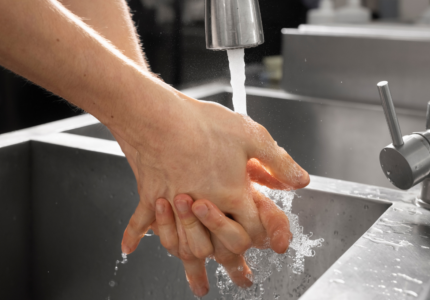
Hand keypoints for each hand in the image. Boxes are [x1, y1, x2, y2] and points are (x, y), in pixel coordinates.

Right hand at [113, 88, 308, 294]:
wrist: (158, 116)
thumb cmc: (202, 124)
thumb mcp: (251, 136)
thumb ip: (278, 162)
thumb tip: (301, 181)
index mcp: (231, 193)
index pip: (251, 229)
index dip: (262, 238)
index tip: (266, 243)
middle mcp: (203, 206)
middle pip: (219, 249)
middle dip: (234, 266)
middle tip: (242, 280)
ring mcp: (173, 204)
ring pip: (182, 246)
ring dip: (189, 268)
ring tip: (198, 286)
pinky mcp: (149, 194)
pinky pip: (140, 221)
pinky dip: (134, 235)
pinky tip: (128, 248)